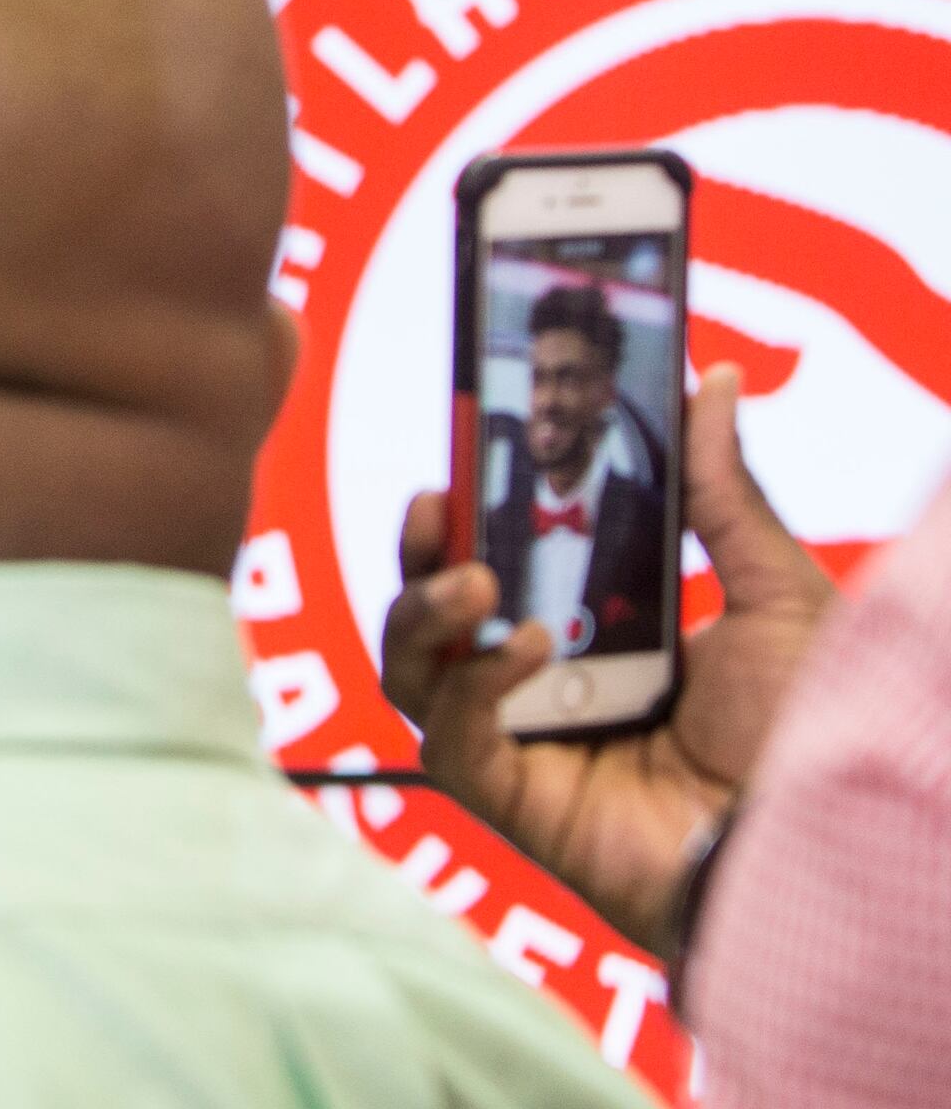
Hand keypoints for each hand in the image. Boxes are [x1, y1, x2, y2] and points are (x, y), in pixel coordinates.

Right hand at [378, 362, 836, 953]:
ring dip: (424, 613)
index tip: (463, 450)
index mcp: (601, 632)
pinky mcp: (506, 795)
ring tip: (474, 583)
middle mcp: (545, 684)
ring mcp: (518, 740)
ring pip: (412, 667)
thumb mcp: (773, 593)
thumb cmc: (806, 732)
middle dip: (421, 553)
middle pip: (435, 608)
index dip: (470, 510)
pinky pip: (450, 732)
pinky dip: (475, 683)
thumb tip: (714, 378)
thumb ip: (727, 492)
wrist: (805, 840)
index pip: (506, 558)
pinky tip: (528, 652)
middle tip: (438, 503)